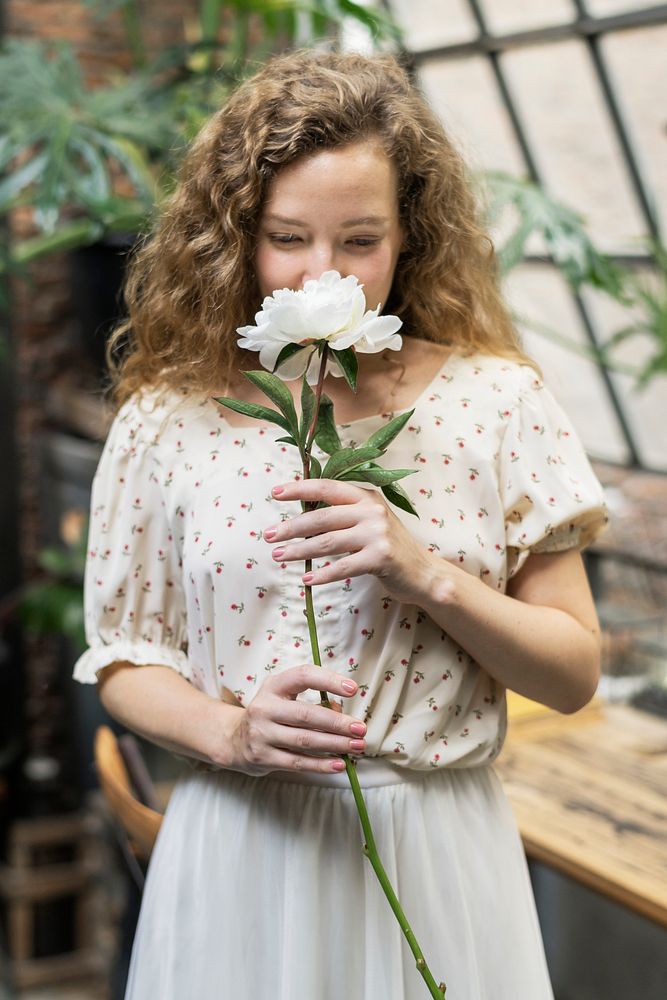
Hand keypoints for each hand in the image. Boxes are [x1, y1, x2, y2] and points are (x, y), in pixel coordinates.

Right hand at [230, 665, 366, 775]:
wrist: (234, 740)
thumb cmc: (270, 715)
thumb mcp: (285, 698)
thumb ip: (313, 702)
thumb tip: (341, 712)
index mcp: (273, 686)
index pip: (303, 676)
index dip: (329, 680)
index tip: (353, 688)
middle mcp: (264, 708)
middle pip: (306, 715)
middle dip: (337, 723)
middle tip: (360, 729)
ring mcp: (261, 734)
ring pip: (305, 740)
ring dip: (335, 744)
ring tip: (357, 746)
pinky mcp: (262, 757)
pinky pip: (297, 762)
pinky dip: (321, 764)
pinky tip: (339, 764)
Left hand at [264, 479, 434, 603]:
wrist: (422, 572)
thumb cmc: (387, 547)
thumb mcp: (368, 522)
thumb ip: (342, 514)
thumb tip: (300, 517)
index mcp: (366, 496)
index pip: (327, 486)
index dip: (299, 488)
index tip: (275, 493)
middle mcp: (372, 511)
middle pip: (322, 517)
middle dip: (291, 527)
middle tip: (268, 535)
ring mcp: (378, 533)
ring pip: (328, 542)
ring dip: (299, 551)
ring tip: (279, 556)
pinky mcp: (381, 557)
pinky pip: (343, 566)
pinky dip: (322, 575)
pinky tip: (306, 580)